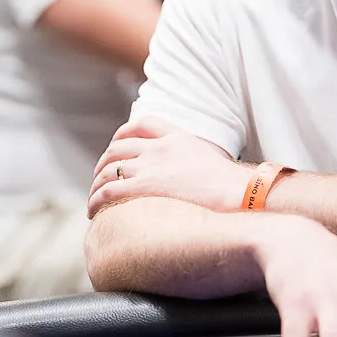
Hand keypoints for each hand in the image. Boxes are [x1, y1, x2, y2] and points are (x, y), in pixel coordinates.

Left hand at [88, 117, 251, 217]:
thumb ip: (196, 163)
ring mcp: (152, 166)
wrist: (242, 195)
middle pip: (118, 148)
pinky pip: (108, 191)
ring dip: (95, 185)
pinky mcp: (145, 188)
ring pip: (108, 170)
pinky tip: (93, 211)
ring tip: (94, 200)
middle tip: (99, 180)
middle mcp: (161, 148)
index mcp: (178, 138)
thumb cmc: (234, 188)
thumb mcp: (213, 162)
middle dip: (104, 163)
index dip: (123, 134)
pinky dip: (96, 199)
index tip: (116, 147)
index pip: (143, 124)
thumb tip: (195, 181)